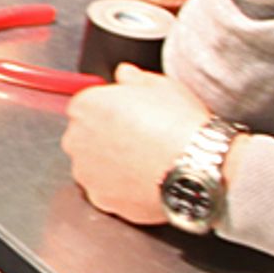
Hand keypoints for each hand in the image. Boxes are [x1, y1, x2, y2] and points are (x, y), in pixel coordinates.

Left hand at [61, 67, 215, 226]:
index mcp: (86, 105)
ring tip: (144, 162)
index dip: (111, 110)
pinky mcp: (99, 199)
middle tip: (139, 139)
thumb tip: (125, 74)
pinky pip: (106, 191)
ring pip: (92, 166)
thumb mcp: (162, 86)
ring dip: (110, 164)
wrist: (196, 167)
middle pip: (84, 136)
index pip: (86, 106)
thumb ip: (135, 78)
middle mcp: (76, 139)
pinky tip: (144, 181)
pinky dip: (120, 189)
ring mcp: (86, 172)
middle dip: (105, 137)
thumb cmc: (180, 125)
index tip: (129, 116)